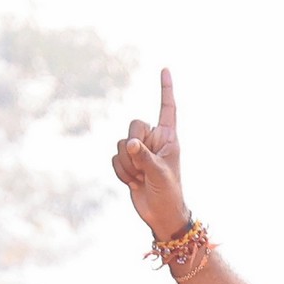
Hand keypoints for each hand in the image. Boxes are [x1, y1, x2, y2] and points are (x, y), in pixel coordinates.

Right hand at [112, 68, 188, 235]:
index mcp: (168, 137)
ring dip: (128, 165)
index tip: (165, 69)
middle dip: (135, 146)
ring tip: (141, 178)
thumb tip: (129, 143)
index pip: (167, 108)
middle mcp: (153, 140)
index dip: (166, 89)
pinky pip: (114, 159)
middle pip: (134, 125)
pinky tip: (133, 183)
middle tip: (144, 167)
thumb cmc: (168, 192)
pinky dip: (121, 172)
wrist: (160, 214)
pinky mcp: (127, 163)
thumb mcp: (159, 173)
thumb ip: (144, 156)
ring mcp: (139, 151)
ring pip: (121, 144)